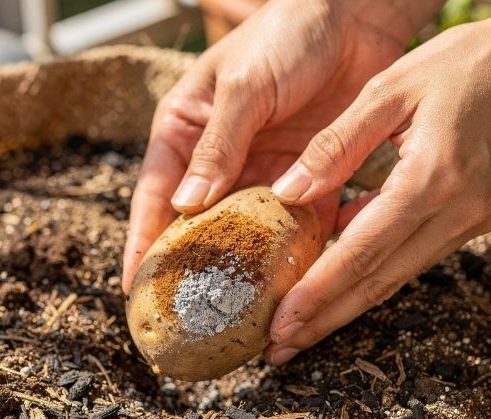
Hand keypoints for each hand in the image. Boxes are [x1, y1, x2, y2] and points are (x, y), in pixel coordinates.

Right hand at [121, 0, 430, 292]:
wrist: (357, 15)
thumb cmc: (286, 33)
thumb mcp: (243, 87)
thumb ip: (218, 145)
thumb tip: (187, 205)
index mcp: (185, 132)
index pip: (154, 197)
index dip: (142, 244)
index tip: (133, 289)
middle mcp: (220, 161)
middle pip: (198, 228)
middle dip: (193, 272)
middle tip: (186, 318)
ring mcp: (264, 174)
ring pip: (246, 236)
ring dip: (244, 273)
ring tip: (238, 317)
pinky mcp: (308, 180)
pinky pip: (297, 228)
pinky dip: (294, 256)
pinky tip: (292, 289)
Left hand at [264, 1, 490, 364]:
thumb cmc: (477, 59)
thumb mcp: (394, 86)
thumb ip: (338, 143)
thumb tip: (287, 192)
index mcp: (431, 179)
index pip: (361, 254)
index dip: (317, 295)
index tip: (280, 325)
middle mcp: (458, 213)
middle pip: (380, 283)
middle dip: (327, 320)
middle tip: (281, 349)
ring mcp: (477, 220)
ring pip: (401, 275)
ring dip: (351, 305)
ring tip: (305, 326)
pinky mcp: (485, 218)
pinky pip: (423, 253)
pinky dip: (382, 272)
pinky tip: (347, 279)